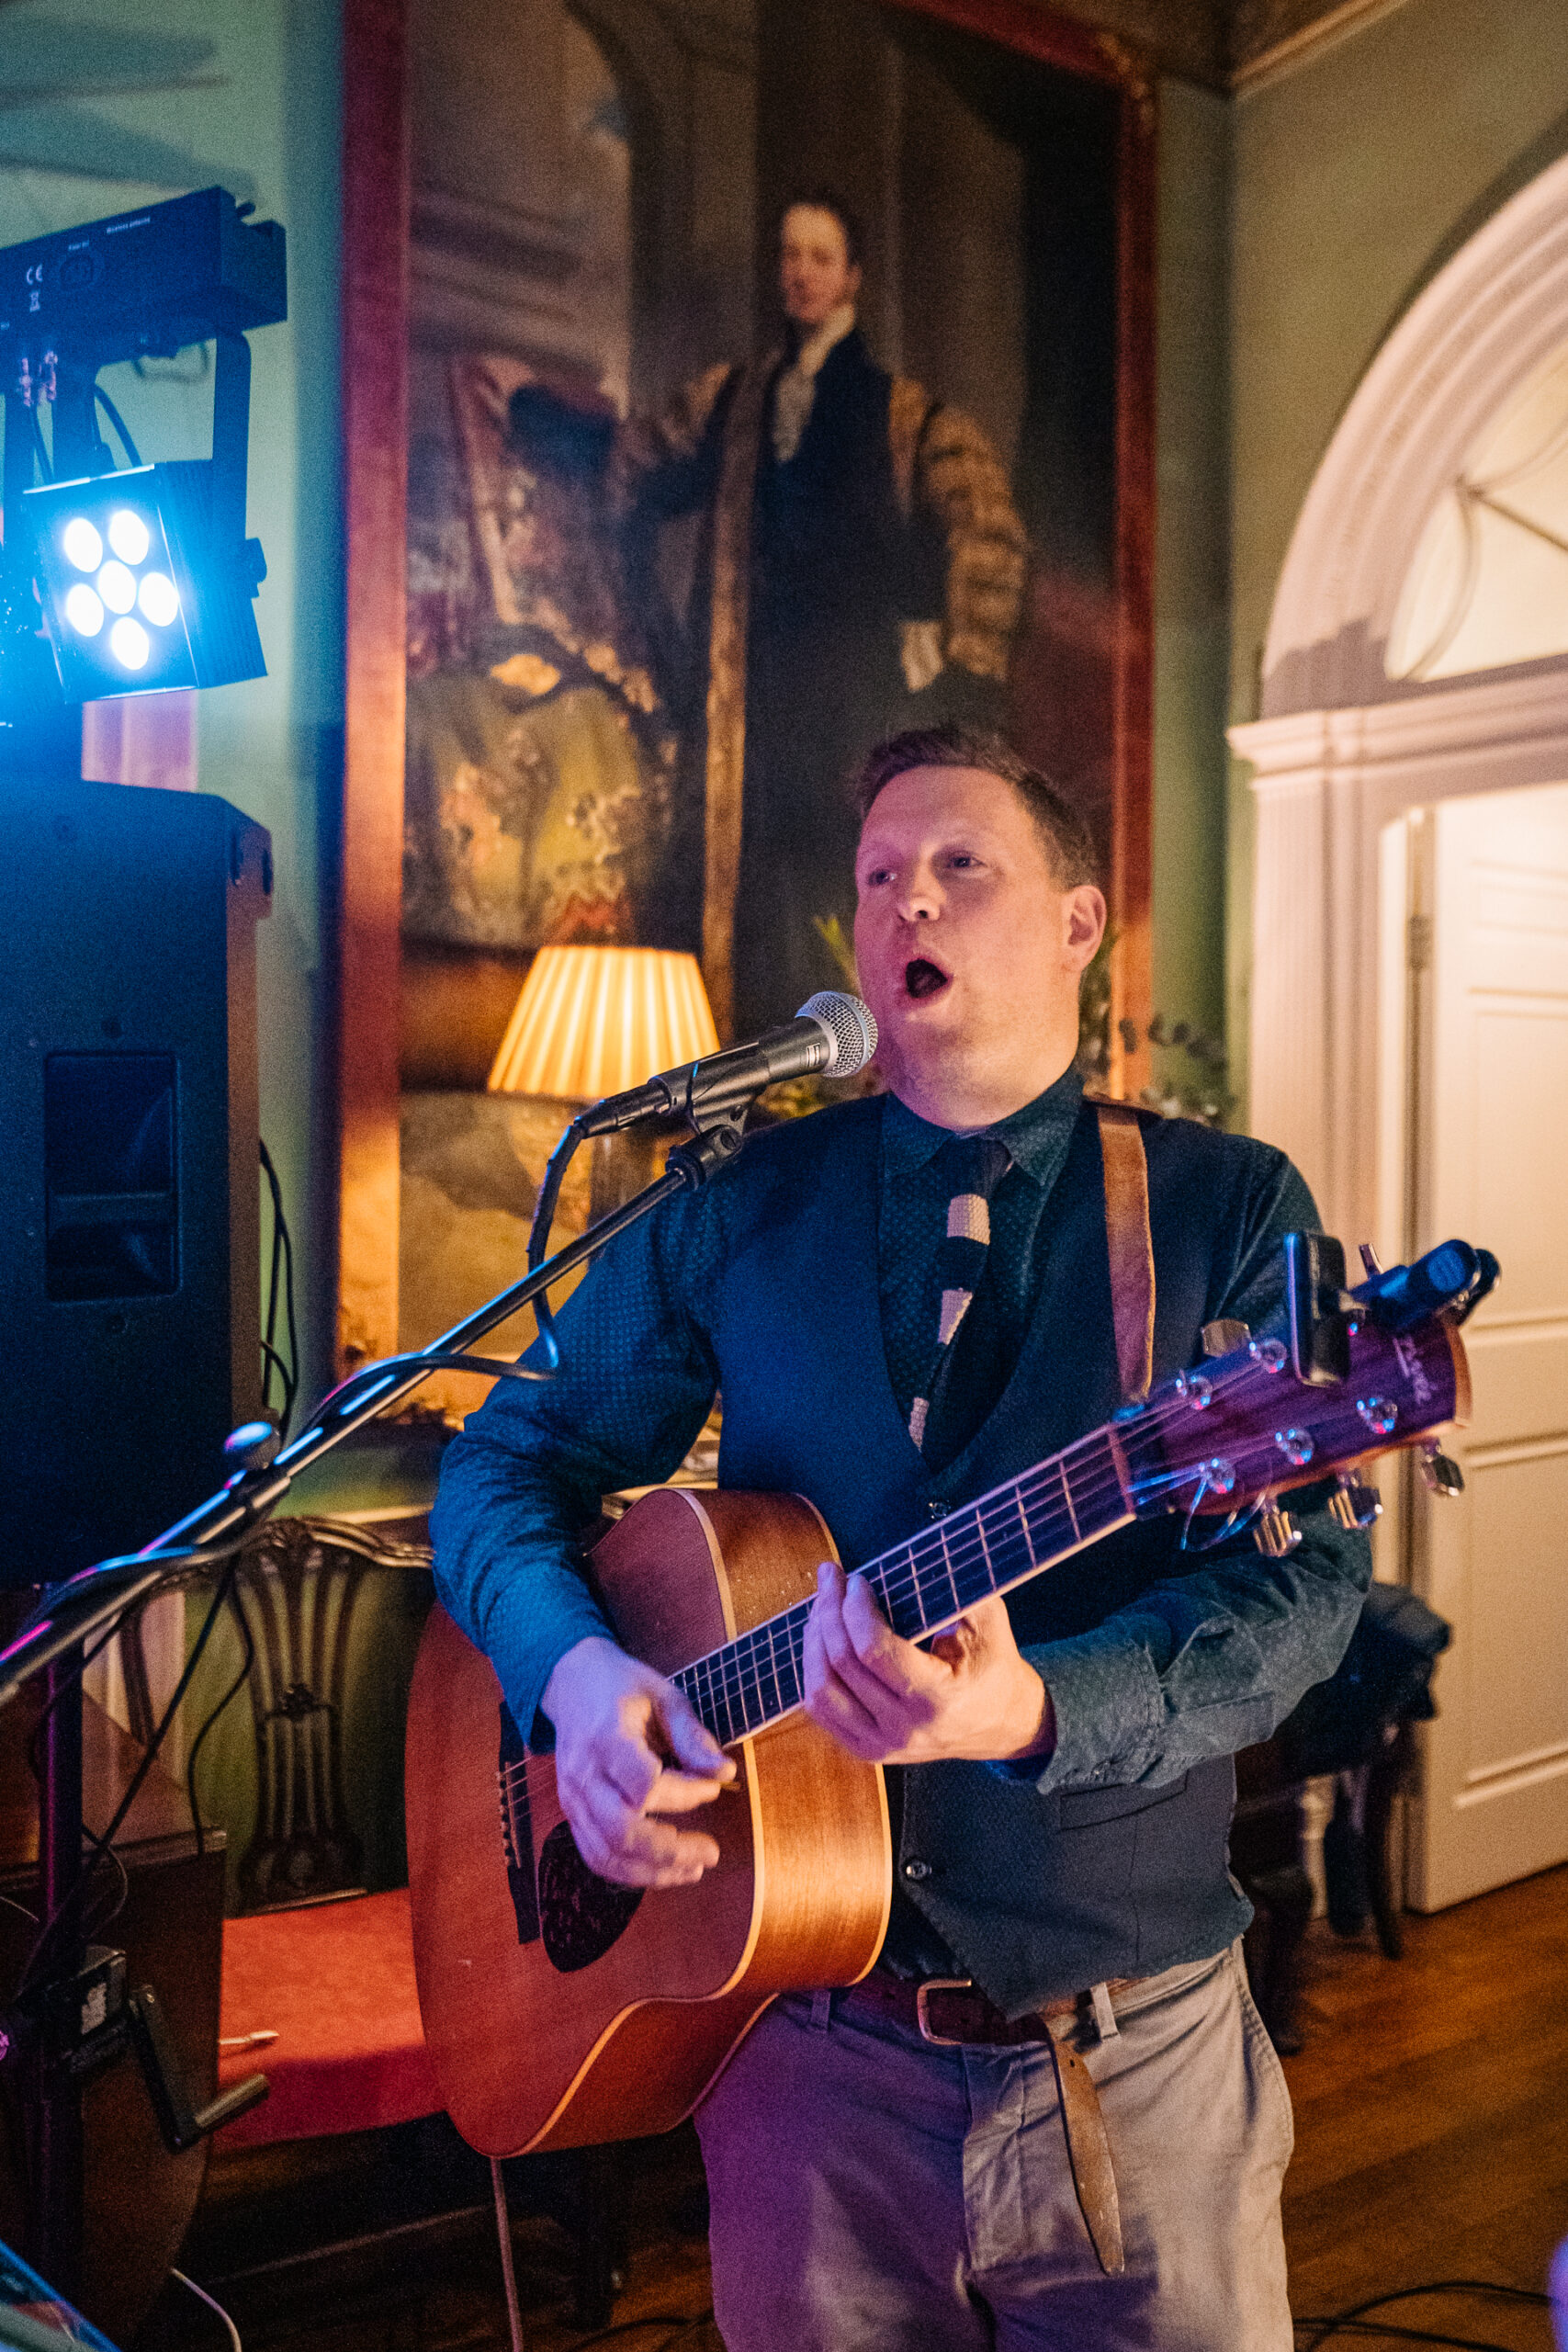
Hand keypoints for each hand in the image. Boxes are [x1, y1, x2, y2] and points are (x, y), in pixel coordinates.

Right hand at [542, 1635, 735, 1888]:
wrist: (570, 1684)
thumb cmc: (623, 1688)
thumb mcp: (664, 1696)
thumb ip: (691, 1736)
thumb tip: (726, 1775)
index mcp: (606, 1738)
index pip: (646, 1785)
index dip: (685, 1794)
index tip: (714, 1787)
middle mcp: (583, 1775)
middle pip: (621, 1831)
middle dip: (670, 1851)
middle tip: (711, 1852)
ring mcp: (572, 1798)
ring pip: (606, 1854)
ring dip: (652, 1872)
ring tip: (693, 1869)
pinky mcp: (571, 1813)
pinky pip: (596, 1856)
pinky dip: (630, 1872)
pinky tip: (663, 1869)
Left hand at [802, 1559, 1055, 1765]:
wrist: (1000, 1723)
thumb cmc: (993, 1663)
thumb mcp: (988, 1621)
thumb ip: (956, 1588)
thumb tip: (916, 1554)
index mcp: (938, 1699)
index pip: (874, 1651)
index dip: (855, 1608)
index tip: (857, 1579)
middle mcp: (906, 1729)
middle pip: (842, 1664)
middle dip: (828, 1610)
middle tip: (831, 1577)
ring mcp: (883, 1745)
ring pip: (820, 1691)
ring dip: (813, 1640)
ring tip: (822, 1606)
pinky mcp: (867, 1750)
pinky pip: (821, 1710)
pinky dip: (813, 1670)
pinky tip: (821, 1639)